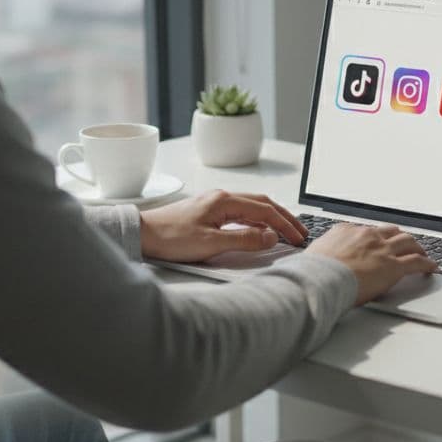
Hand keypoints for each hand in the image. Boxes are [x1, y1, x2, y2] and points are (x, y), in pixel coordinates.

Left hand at [140, 190, 307, 262]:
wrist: (141, 234)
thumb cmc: (170, 238)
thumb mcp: (211, 243)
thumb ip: (244, 240)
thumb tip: (271, 237)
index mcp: (225, 201)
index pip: (266, 211)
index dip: (286, 225)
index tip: (299, 239)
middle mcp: (221, 197)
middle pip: (263, 203)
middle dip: (285, 217)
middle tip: (300, 232)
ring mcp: (214, 203)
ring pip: (252, 206)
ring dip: (272, 217)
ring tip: (285, 231)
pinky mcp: (207, 211)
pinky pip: (240, 212)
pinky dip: (256, 219)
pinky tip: (258, 230)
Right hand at [307, 223, 437, 304]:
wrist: (320, 279)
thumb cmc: (312, 272)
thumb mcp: (313, 255)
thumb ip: (322, 253)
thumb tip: (318, 258)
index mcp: (346, 231)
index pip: (366, 231)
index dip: (374, 238)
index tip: (376, 242)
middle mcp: (367, 236)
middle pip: (391, 231)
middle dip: (399, 237)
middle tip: (404, 244)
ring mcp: (382, 249)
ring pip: (408, 242)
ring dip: (417, 247)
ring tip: (421, 253)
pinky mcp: (393, 266)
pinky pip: (417, 262)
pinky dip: (427, 264)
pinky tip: (432, 267)